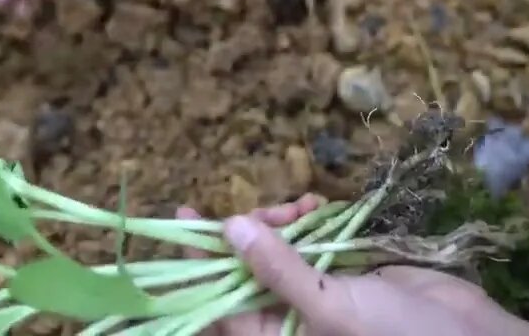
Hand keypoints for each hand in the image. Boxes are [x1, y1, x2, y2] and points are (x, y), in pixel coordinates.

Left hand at [177, 198, 528, 335]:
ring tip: (304, 206)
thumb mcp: (331, 307)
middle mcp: (288, 316)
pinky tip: (321, 206)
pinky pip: (315, 241)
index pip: (219, 299)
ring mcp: (318, 291)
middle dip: (254, 230)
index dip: (199, 260)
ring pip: (281, 248)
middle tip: (275, 208)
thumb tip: (231, 228)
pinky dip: (314, 220)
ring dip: (286, 220)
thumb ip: (279, 269)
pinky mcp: (346, 271)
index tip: (183, 216)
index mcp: (272, 335)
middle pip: (247, 265)